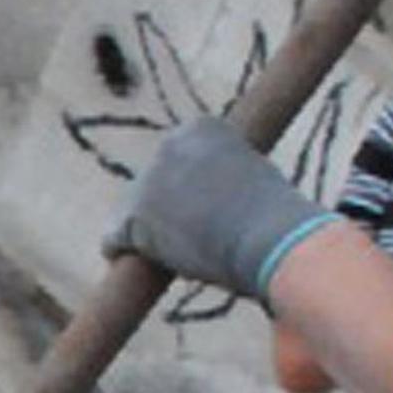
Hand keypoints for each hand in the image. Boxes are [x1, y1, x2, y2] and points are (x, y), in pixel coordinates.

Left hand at [107, 118, 338, 300]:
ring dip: (147, 235)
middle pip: (150, 185)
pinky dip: (121, 254)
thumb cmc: (279, 220)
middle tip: (194, 237)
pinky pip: (114, 240)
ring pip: (131, 213)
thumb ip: (226, 181)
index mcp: (202, 127)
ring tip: (183, 255)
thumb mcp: (257, 181)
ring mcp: (148, 179)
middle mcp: (169, 143)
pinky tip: (133, 265)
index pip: (176, 162)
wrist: (272, 239)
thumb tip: (214, 207)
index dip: (186, 192)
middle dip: (163, 210)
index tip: (207, 211)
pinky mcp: (134, 216)